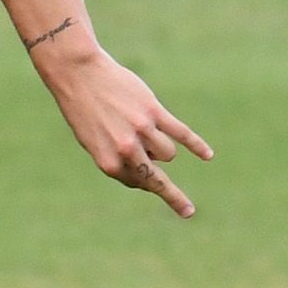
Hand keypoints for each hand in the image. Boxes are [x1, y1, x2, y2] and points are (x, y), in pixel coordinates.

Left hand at [38, 43, 211, 217]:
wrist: (79, 74)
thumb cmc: (84, 110)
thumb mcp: (92, 142)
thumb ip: (117, 158)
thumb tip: (146, 173)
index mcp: (108, 162)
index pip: (136, 181)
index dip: (139, 176)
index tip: (142, 174)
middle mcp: (126, 150)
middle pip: (157, 180)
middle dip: (172, 196)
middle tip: (188, 212)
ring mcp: (142, 131)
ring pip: (167, 153)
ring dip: (160, 147)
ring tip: (141, 127)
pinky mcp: (154, 112)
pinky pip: (182, 134)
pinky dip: (197, 146)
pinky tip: (208, 156)